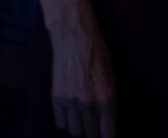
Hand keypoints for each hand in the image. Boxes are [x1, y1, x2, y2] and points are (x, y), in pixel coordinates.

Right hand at [47, 4, 117, 137]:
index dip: (107, 136)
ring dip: (79, 128)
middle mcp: (88, 104)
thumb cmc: (98, 56)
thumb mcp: (111, 81)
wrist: (73, 38)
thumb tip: (106, 123)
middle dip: (93, 132)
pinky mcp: (56, 96)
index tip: (105, 134)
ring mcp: (70, 101)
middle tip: (93, 126)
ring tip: (81, 120)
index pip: (108, 133)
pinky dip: (66, 121)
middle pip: (91, 134)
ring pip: (75, 131)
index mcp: (107, 101)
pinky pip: (61, 122)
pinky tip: (69, 115)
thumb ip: (109, 104)